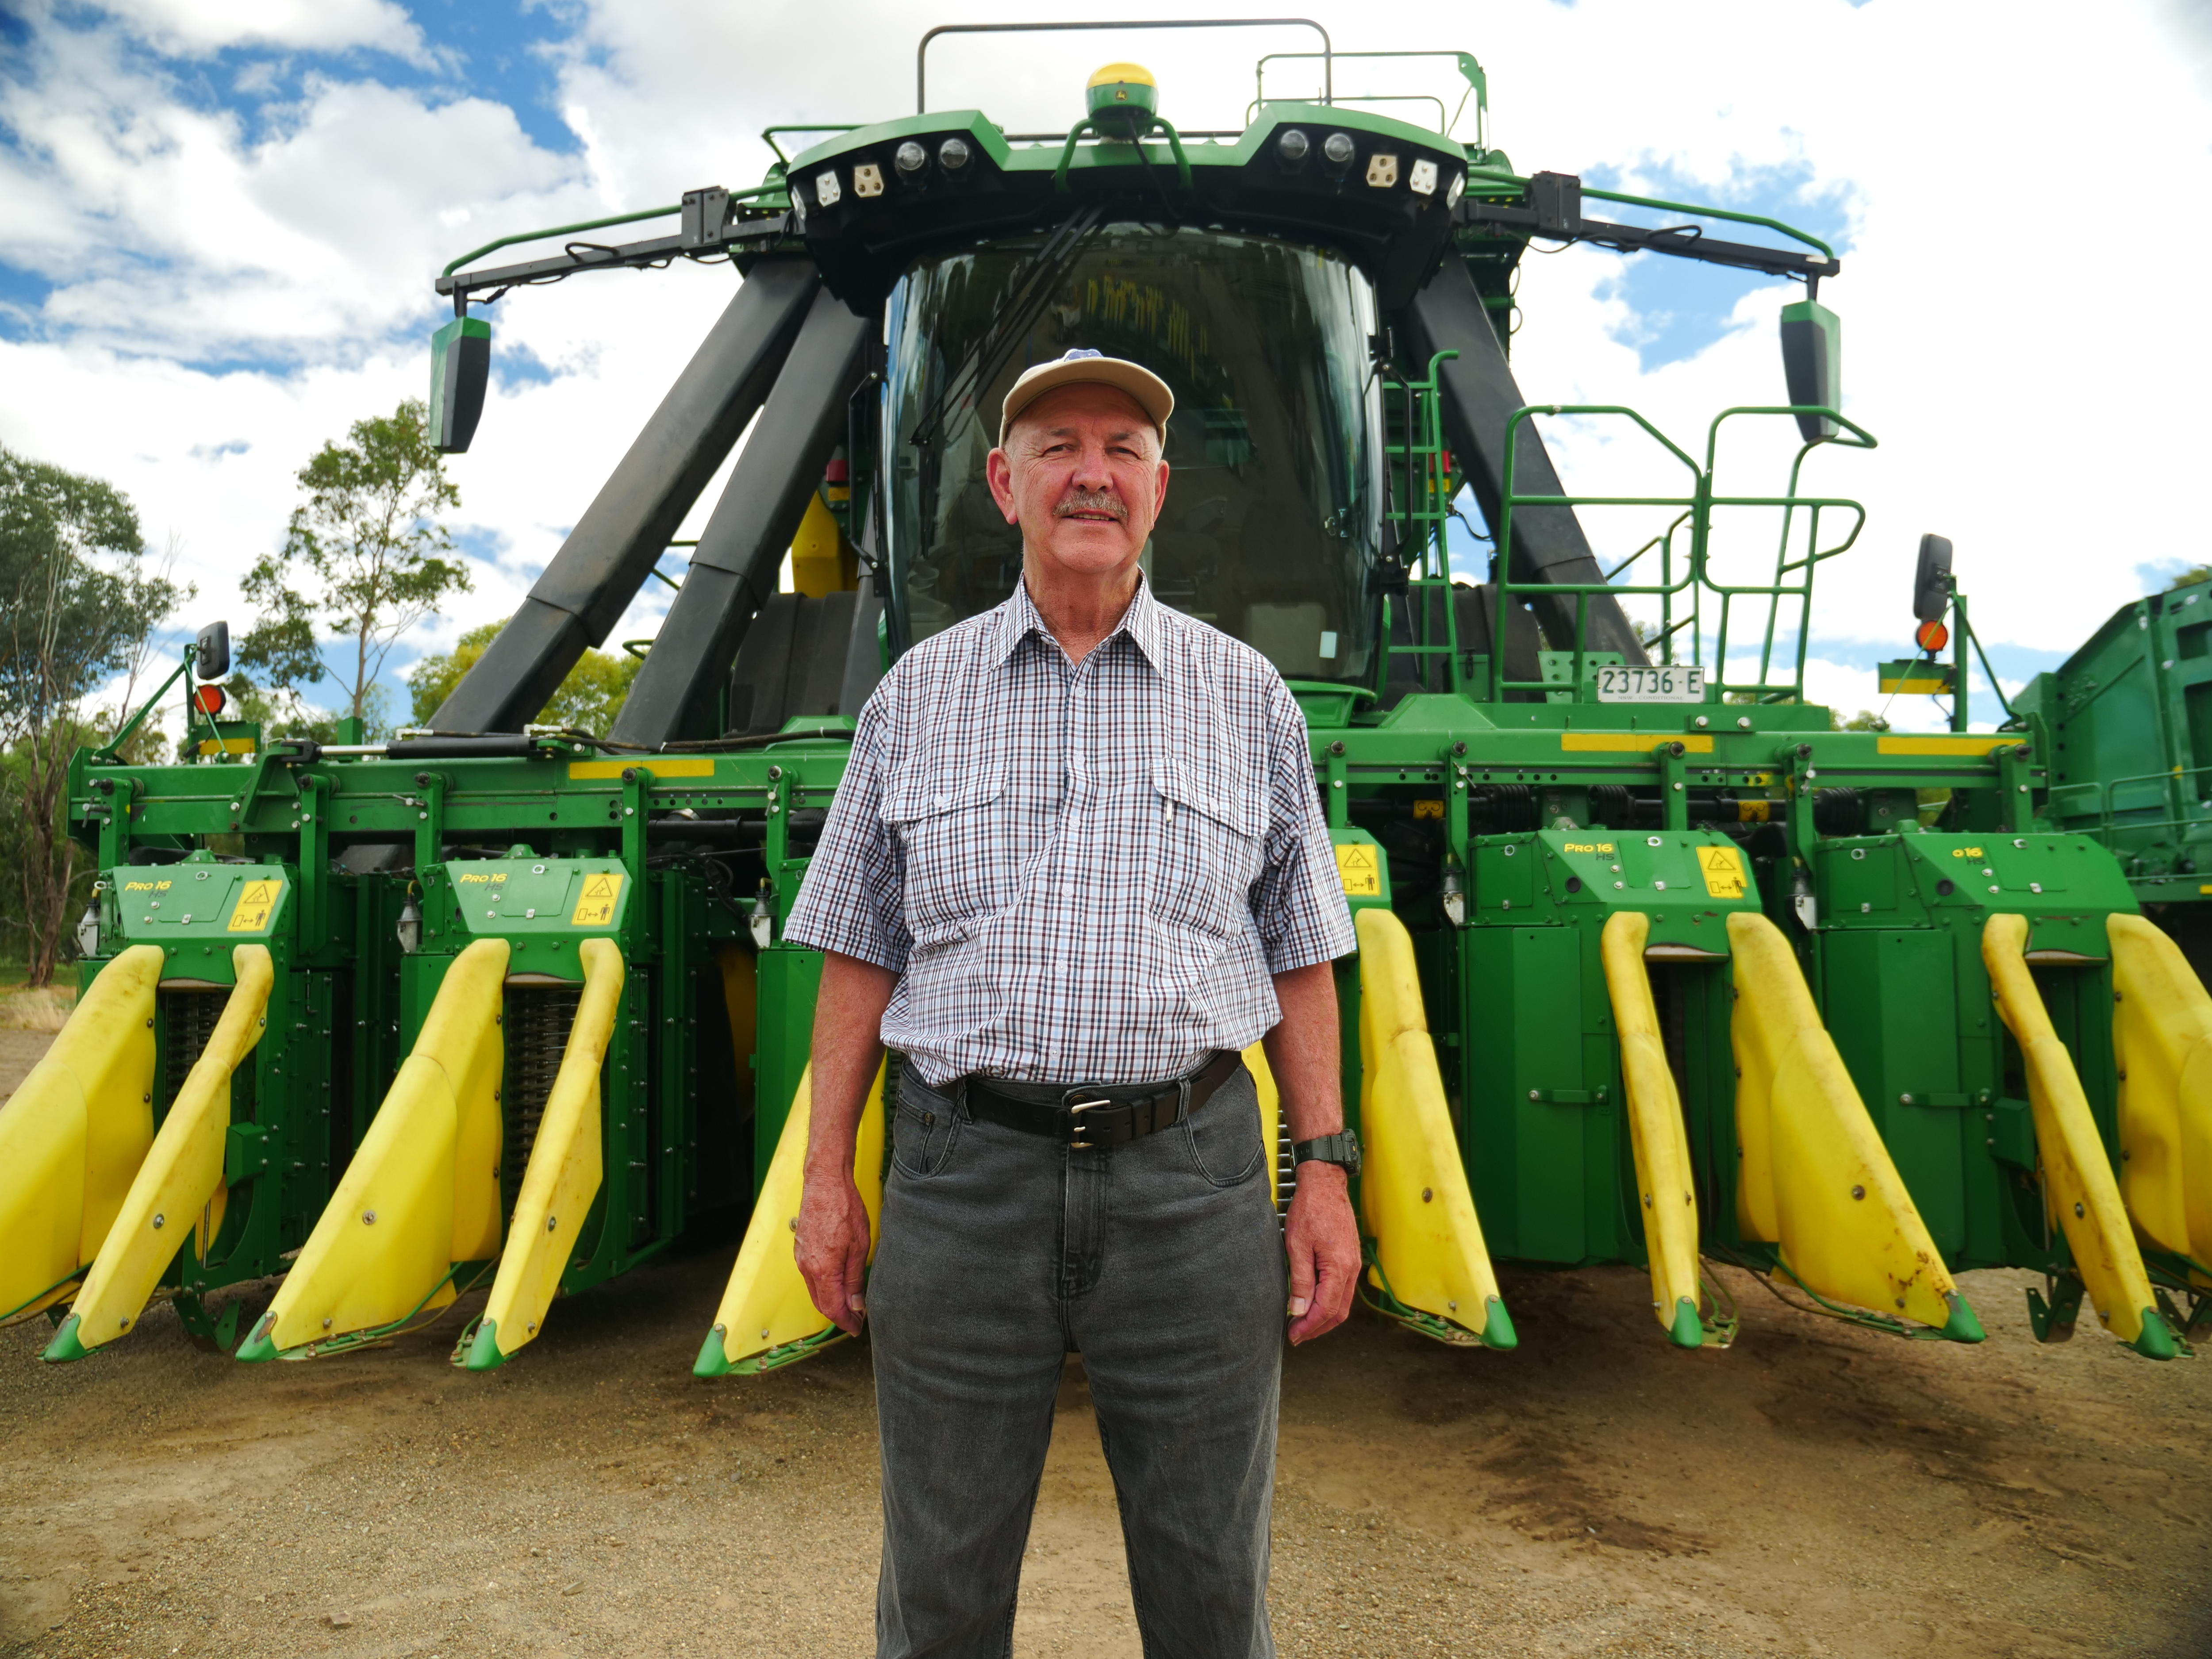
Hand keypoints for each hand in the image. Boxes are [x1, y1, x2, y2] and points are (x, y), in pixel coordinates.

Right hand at [795, 1169, 871, 1335]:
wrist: (825, 1183)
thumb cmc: (844, 1209)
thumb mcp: (859, 1246)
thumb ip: (854, 1278)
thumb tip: (856, 1305)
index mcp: (823, 1270)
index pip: (832, 1308)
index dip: (845, 1322)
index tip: (857, 1328)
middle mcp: (807, 1267)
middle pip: (821, 1303)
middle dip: (838, 1315)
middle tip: (856, 1320)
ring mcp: (801, 1258)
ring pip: (815, 1290)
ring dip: (831, 1301)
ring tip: (850, 1304)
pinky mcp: (801, 1249)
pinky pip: (811, 1276)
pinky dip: (823, 1286)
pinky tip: (837, 1283)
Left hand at [1283, 1162, 1359, 1344]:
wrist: (1325, 1183)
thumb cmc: (1310, 1209)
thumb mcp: (1297, 1245)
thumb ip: (1300, 1280)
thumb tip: (1299, 1311)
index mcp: (1339, 1267)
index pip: (1326, 1309)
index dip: (1309, 1327)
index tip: (1293, 1335)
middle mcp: (1351, 1269)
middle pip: (1339, 1312)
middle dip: (1318, 1328)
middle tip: (1296, 1335)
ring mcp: (1353, 1264)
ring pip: (1342, 1302)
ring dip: (1324, 1317)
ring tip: (1302, 1324)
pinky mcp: (1350, 1258)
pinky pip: (1343, 1289)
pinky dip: (1329, 1302)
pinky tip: (1313, 1303)